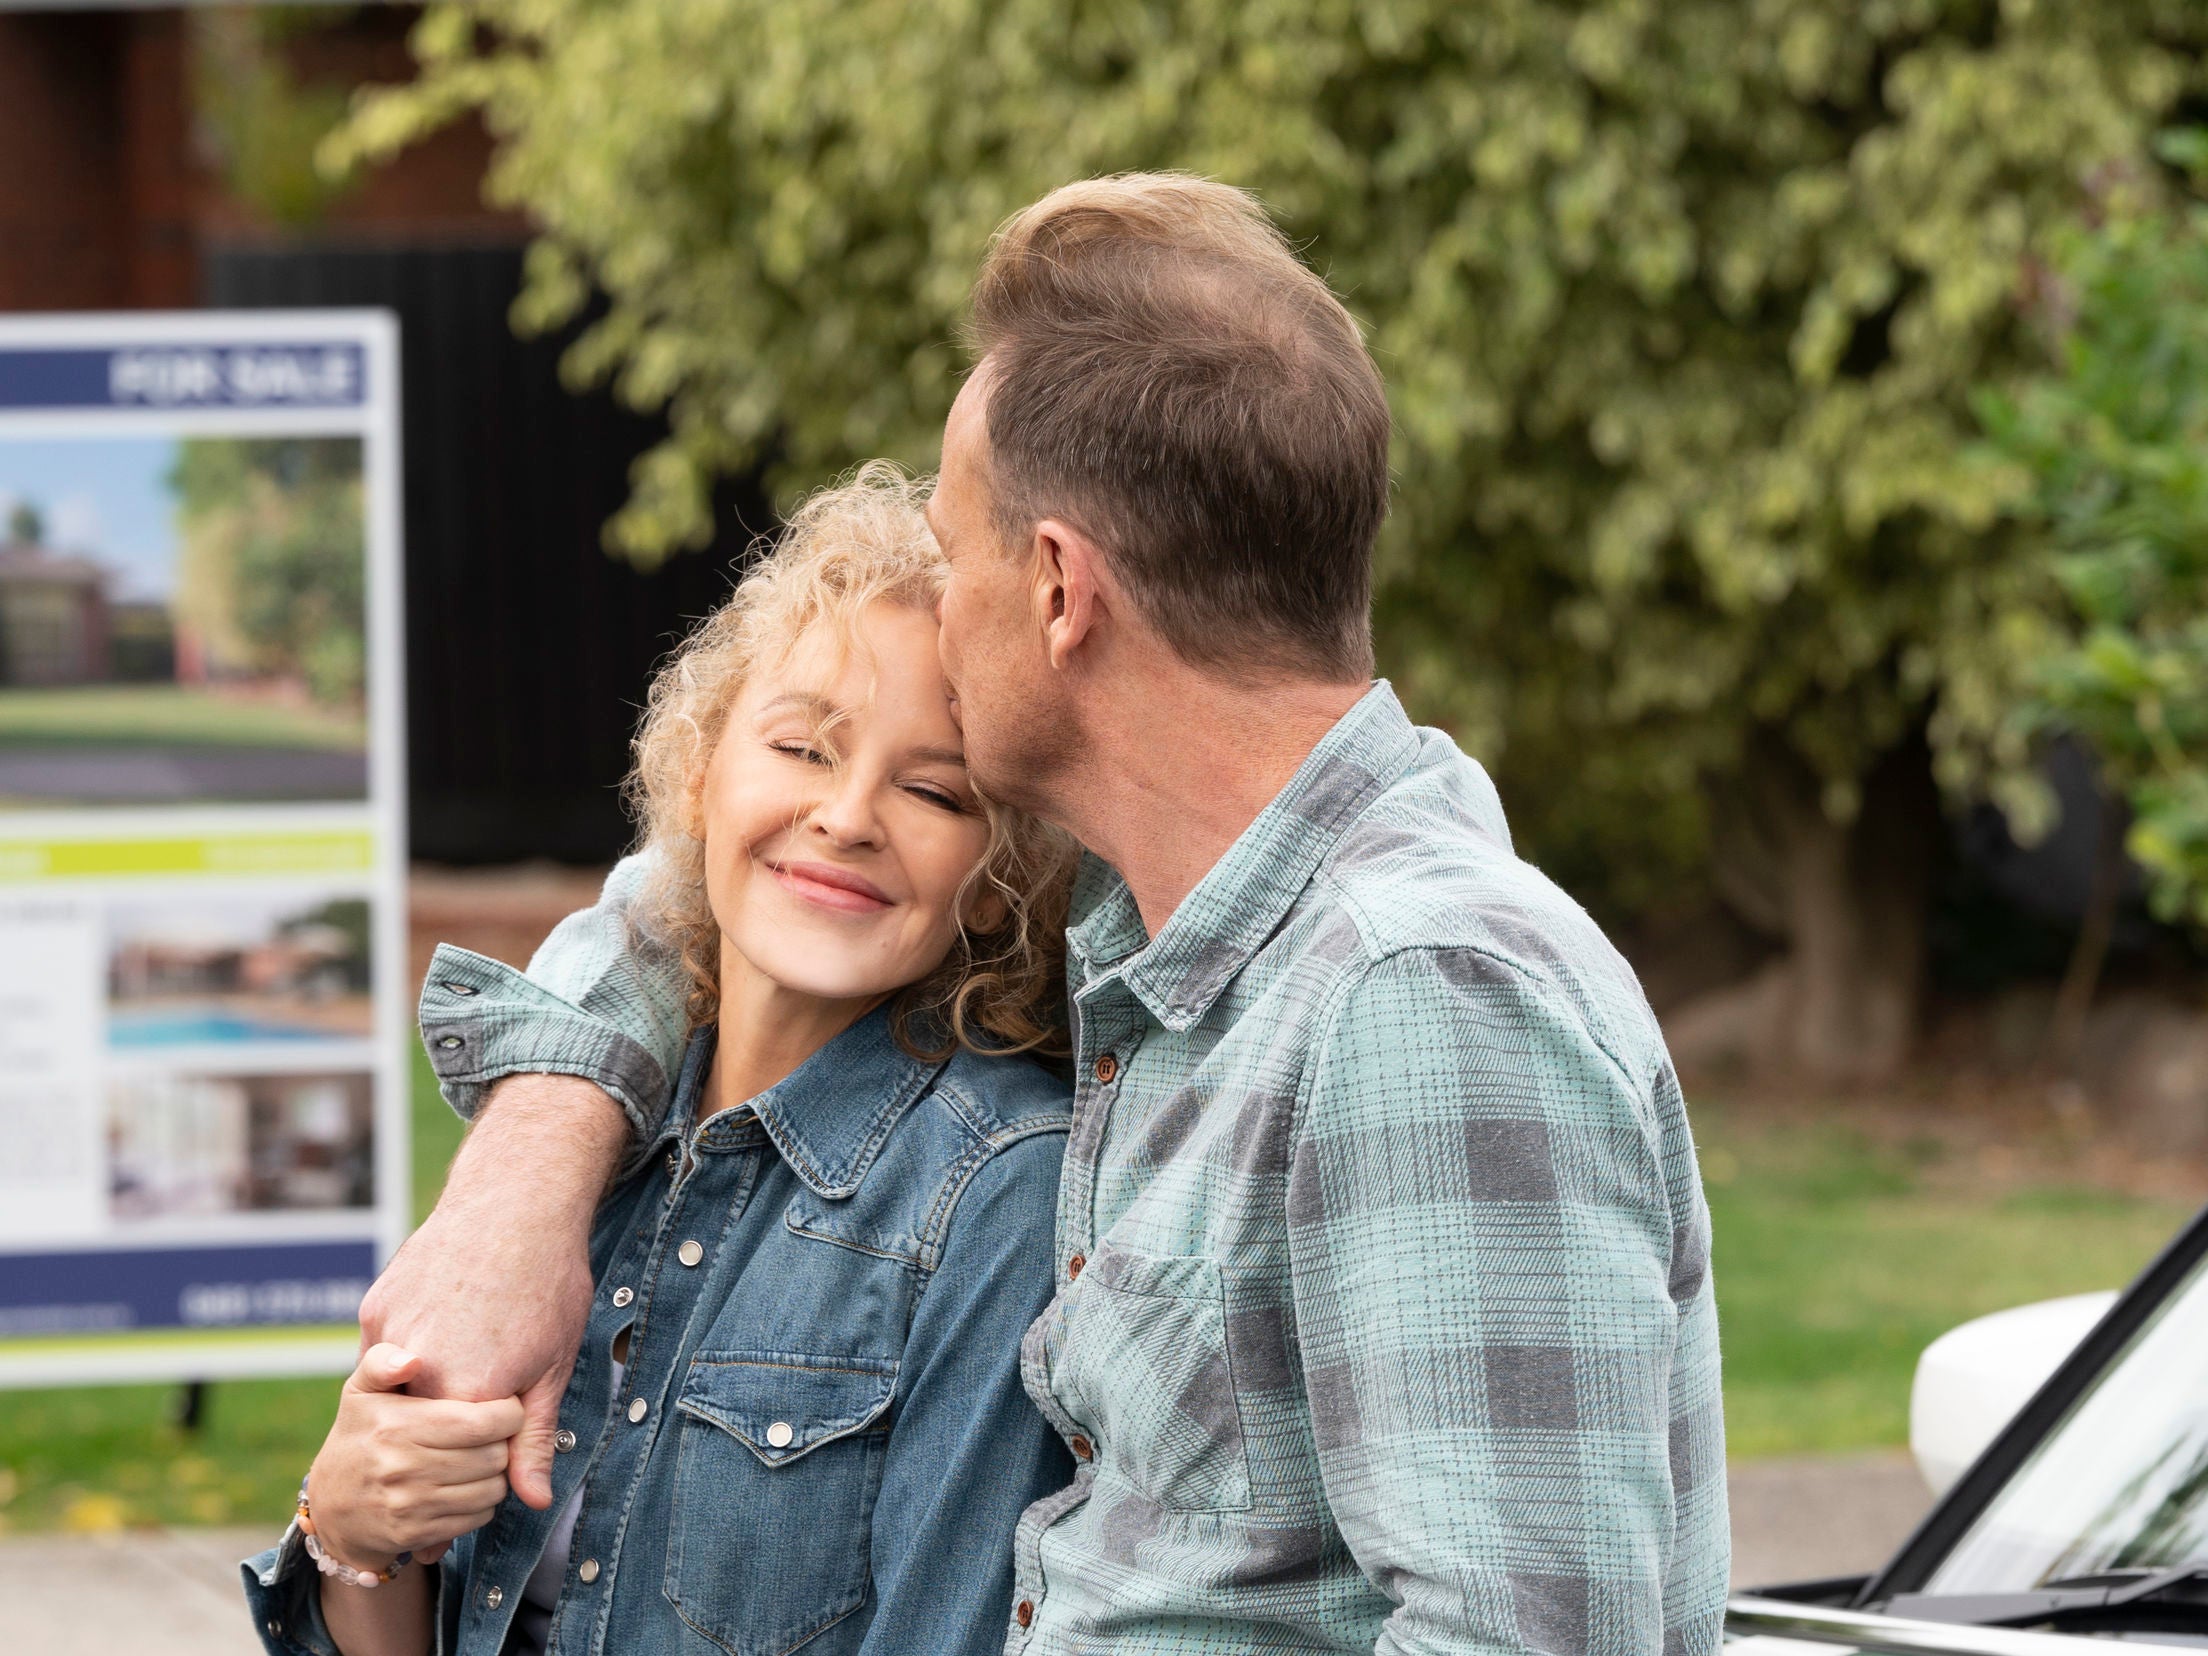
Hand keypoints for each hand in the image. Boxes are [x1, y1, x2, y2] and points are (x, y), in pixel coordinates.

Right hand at [308, 1344, 523, 1569]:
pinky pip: (478, 1517)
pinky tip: (468, 1485)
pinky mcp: (416, 1534)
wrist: (331, 1506)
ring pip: (493, 1489)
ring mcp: (409, 1505)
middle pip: (495, 1455)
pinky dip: (483, 1502)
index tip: (505, 1406)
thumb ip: (382, 1361)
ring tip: (482, 1457)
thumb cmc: (359, 1435)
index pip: (482, 1422)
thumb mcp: (361, 1392)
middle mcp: (402, 1467)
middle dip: (505, 1442)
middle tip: (494, 1434)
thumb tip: (412, 1361)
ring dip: (497, 1474)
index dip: (509, 1413)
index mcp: (396, 1425)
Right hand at [360, 1073, 625, 1512]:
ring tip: (469, 1341)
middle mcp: (419, 1372)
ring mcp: (390, 1337)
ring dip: (422, 1387)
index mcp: (468, 1393)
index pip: (464, 1462)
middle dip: (451, 1424)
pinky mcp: (374, 1308)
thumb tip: (532, 1501)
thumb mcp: (556, 1364)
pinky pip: (382, 1351)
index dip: (489, 1451)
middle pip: (424, 1433)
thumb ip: (535, 1438)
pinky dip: (405, 1350)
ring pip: (397, 1391)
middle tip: (485, 1377)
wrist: (517, 1200)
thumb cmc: (549, 1281)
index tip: (504, 1430)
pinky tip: (444, 1317)